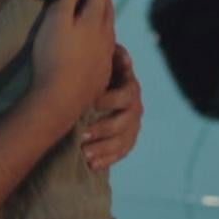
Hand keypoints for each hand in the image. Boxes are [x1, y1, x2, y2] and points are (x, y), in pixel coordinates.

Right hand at [31, 0, 114, 128]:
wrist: (60, 99)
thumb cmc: (53, 56)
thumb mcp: (56, 20)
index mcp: (95, 18)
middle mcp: (106, 33)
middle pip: (108, 3)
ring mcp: (106, 53)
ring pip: (109, 22)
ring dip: (104, 6)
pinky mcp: (102, 69)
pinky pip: (107, 40)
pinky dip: (102, 27)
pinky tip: (97, 34)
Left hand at [81, 45, 142, 170]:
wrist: (103, 86)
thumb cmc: (98, 70)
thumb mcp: (103, 61)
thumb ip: (110, 56)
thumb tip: (120, 52)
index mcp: (129, 86)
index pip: (125, 95)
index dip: (109, 100)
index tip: (91, 103)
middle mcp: (135, 106)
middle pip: (124, 122)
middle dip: (103, 129)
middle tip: (82, 134)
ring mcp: (133, 125)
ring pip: (123, 140)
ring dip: (104, 148)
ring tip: (84, 154)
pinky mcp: (128, 138)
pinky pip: (122, 152)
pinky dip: (108, 160)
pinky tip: (92, 166)